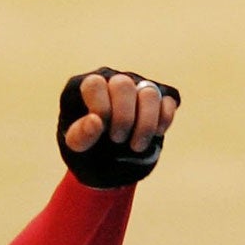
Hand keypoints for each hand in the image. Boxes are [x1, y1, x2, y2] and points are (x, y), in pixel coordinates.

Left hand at [57, 68, 179, 187]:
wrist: (109, 162)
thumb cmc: (88, 149)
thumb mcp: (77, 147)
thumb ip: (80, 136)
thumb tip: (96, 121)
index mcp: (87, 89)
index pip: (94, 84)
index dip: (100, 106)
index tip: (101, 128)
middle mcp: (113, 81)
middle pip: (123, 85)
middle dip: (123, 117)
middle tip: (118, 139)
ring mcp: (139, 87)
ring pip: (149, 93)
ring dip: (145, 124)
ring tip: (136, 146)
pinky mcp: (161, 97)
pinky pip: (168, 101)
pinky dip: (163, 120)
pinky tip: (155, 135)